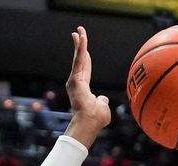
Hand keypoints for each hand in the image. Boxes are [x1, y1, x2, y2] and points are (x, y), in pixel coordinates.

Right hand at [63, 26, 110, 146]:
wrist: (89, 124)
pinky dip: (81, 48)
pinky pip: (79, 60)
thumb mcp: (102, 107)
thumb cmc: (96, 119)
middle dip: (79, 45)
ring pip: (78, 57)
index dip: (85, 57)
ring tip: (78, 30)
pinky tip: (81, 37)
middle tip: (77, 32)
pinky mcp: (75, 78)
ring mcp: (74, 80)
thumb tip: (103, 99)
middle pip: (79, 59)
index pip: (85, 68)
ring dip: (79, 43)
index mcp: (83, 87)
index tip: (84, 48)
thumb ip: (102, 101)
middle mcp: (76, 82)